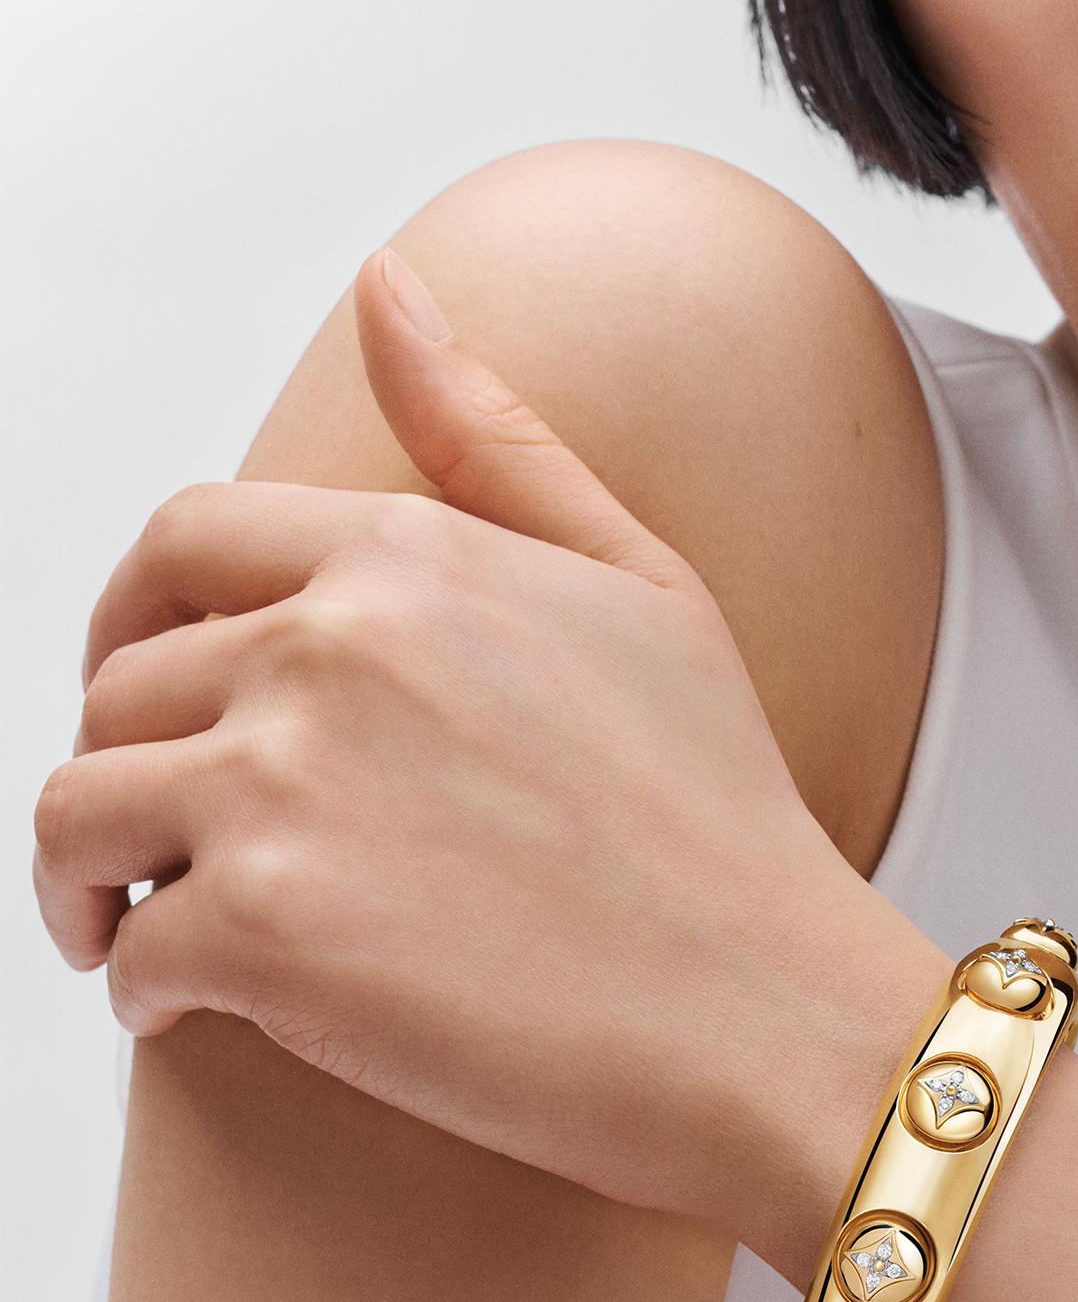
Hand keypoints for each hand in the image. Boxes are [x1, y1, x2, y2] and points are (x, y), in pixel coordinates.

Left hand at [31, 244, 931, 1254]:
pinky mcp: (268, 935)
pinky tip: (205, 1009)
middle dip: (129, 765)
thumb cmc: (725, 822)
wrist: (771, 1016)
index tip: (147, 691)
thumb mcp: (647, 591)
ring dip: (92, 881)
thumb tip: (390, 285)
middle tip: (170, 844)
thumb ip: (500, 440)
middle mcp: (331, 651)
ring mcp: (287, 788)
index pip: (182, 545)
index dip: (134, 621)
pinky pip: (133, 954)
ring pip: (81, 814)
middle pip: (121, 688)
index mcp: (412, 559)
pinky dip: (145, 989)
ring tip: (145, 931)